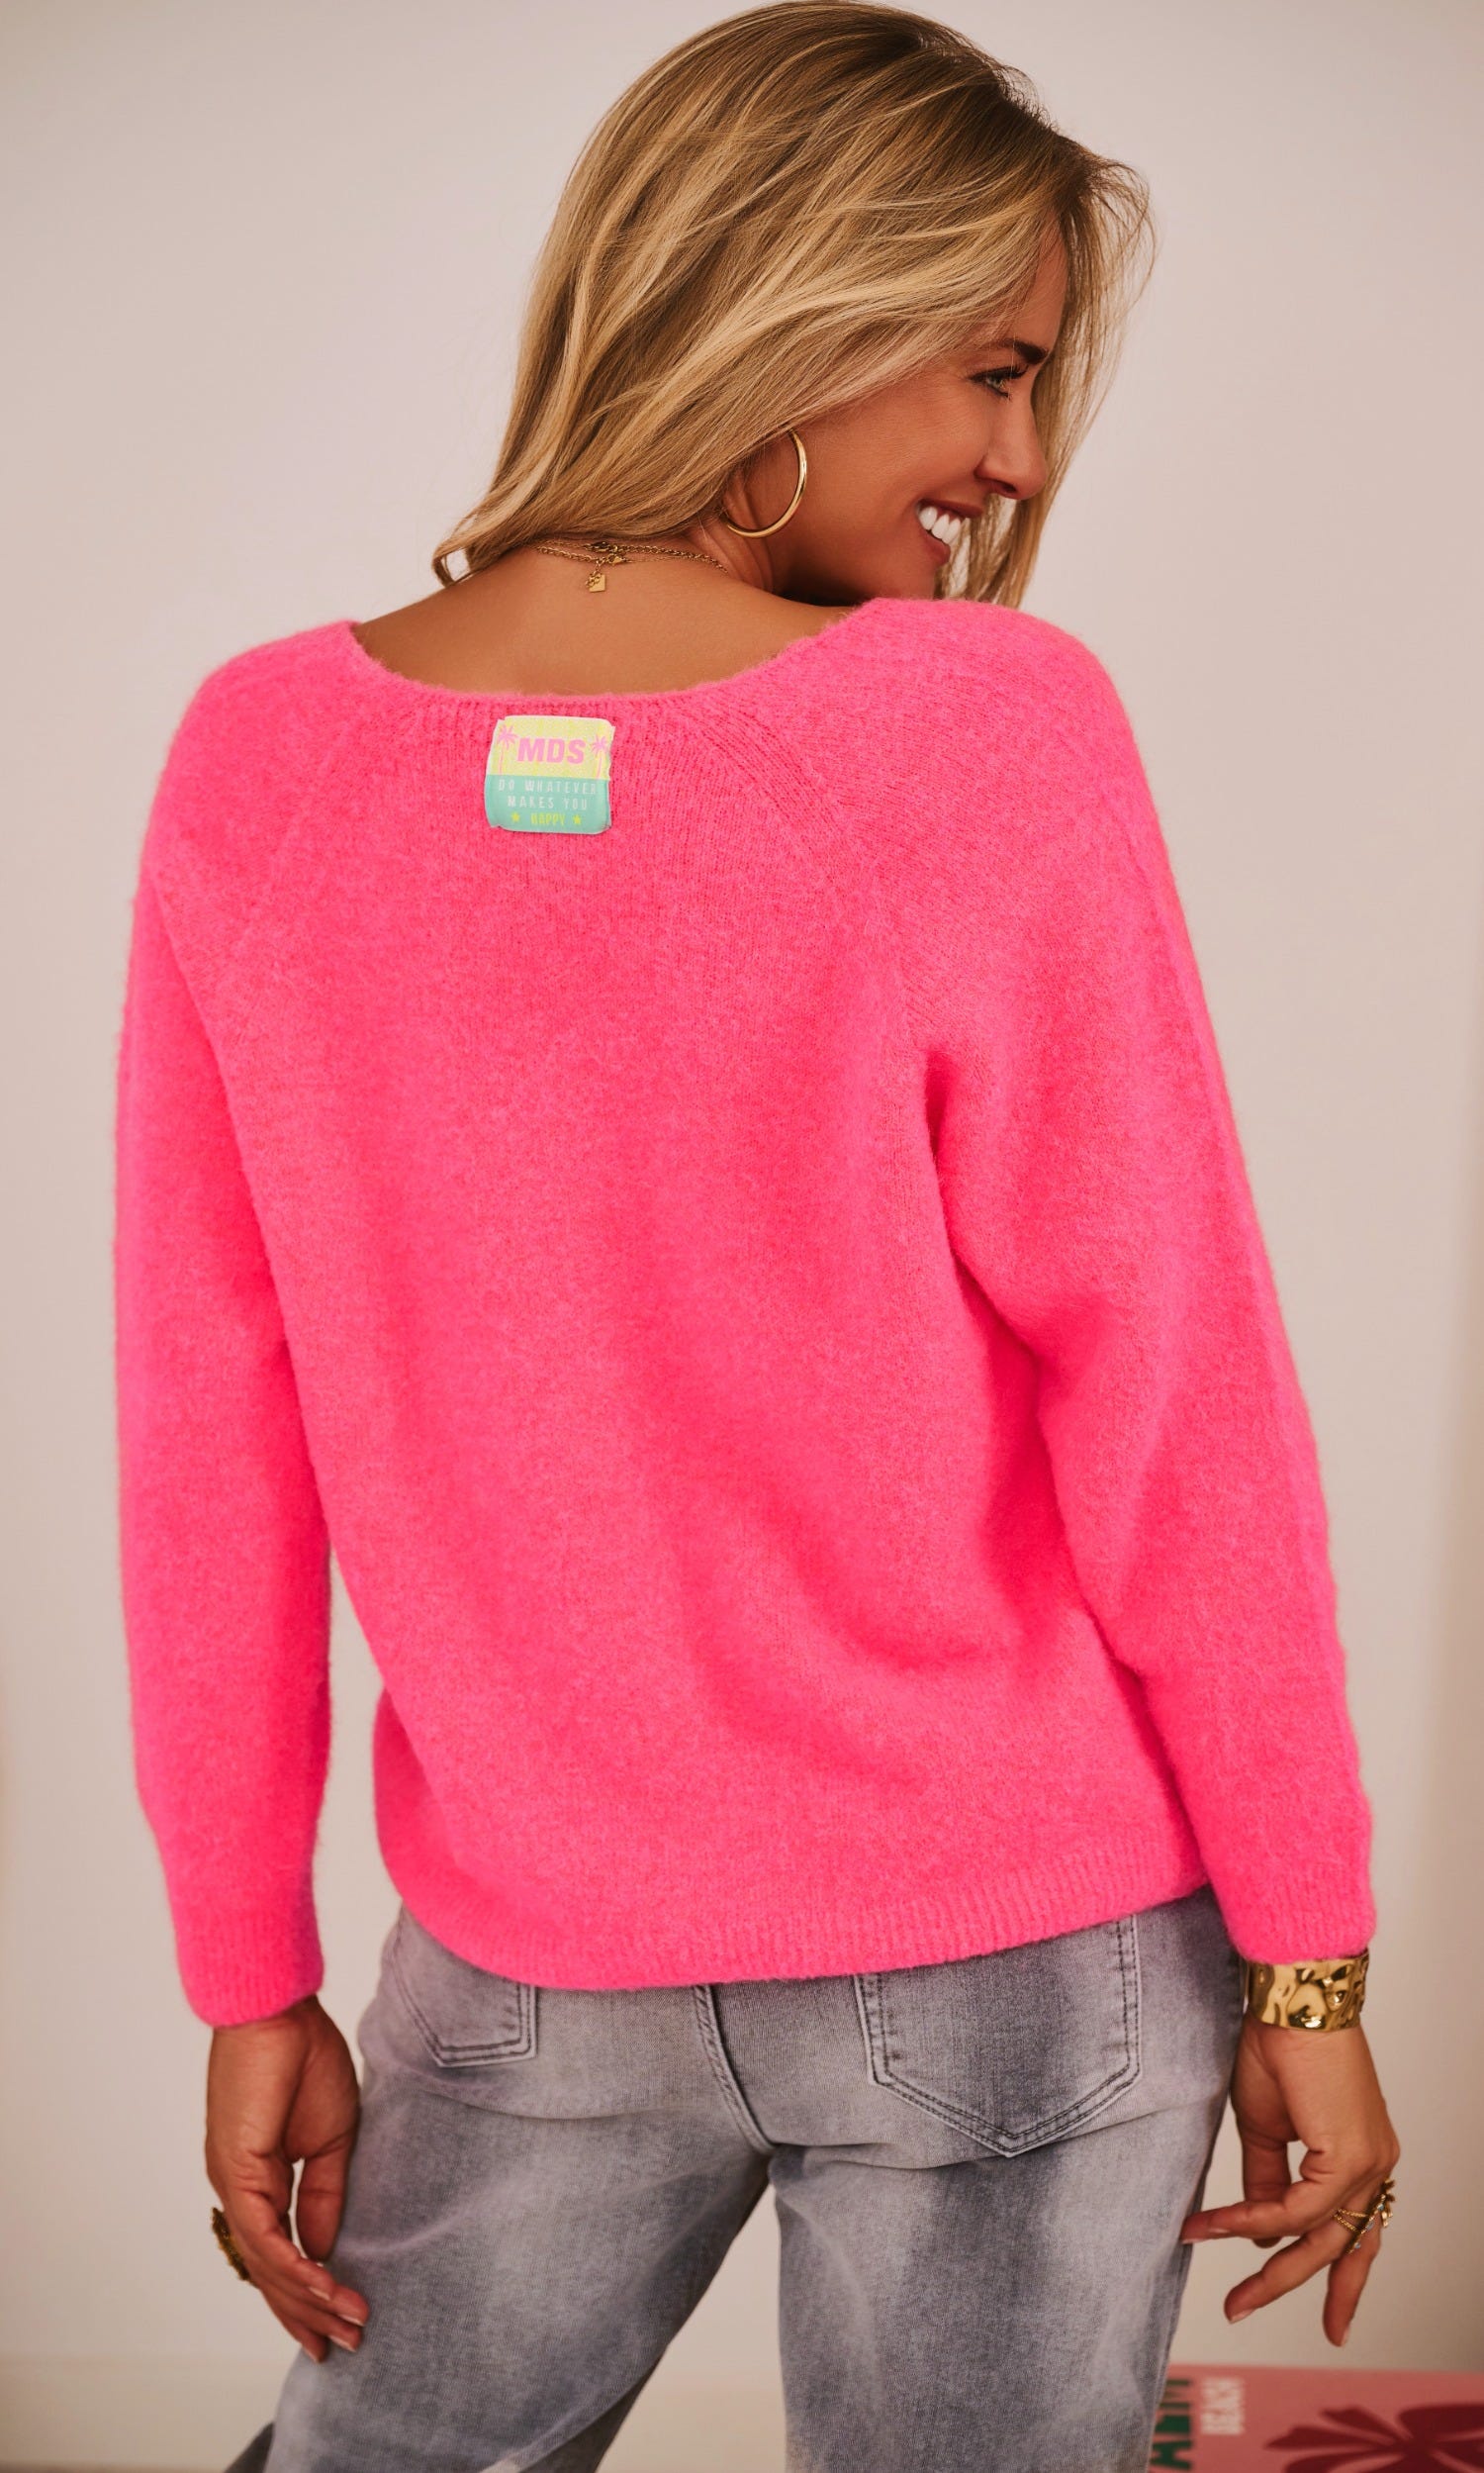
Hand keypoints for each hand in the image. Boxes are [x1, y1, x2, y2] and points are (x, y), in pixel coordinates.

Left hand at [205, 1994, 370, 2362]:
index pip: (279, 2254)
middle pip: (269, 2271)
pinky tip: (324, 2287)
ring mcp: (233, 2183)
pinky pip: (264, 2236)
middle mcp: (238, 2190)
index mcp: (257, 2181)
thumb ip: (327, 2196)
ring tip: (348, 2323)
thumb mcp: (333, 2140)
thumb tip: (326, 2250)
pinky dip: (294, 2266)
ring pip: (267, 2263)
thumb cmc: (305, 2058)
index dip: (307, 2294)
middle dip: (308, 2313)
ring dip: (309, 2298)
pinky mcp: (237, 2172)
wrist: (281, 2012)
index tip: (339, 2324)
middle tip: (346, 2345)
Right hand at [1181, 2012, 1399, 2345]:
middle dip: (1299, 2290)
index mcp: (1364, 2157)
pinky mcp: (1348, 2156)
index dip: (1343, 2279)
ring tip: (1232, 2296)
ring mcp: (1369, 2162)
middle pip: (1342, 2248)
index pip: (1358, 2231)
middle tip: (1253, 2315)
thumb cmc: (1277, 2047)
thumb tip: (1259, 2231)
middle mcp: (1376, 2165)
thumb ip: (1266, 2180)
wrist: (1288, 2000)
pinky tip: (1218, 2226)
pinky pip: (1296, 2209)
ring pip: (1321, 2238)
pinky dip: (1254, 2222)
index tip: (1330, 2320)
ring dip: (1271, 2271)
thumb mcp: (1265, 2127)